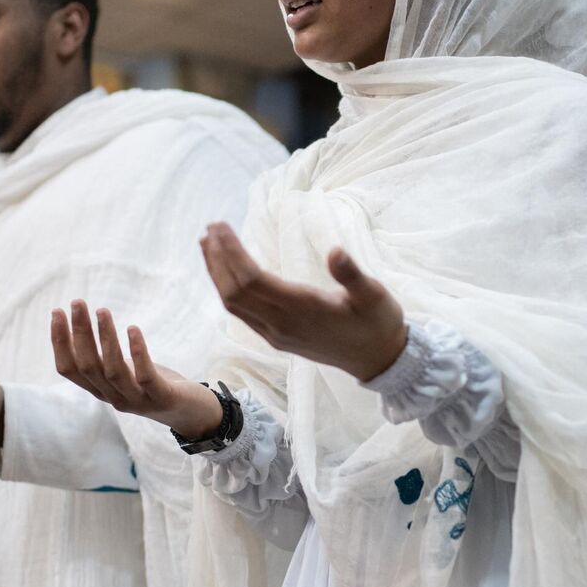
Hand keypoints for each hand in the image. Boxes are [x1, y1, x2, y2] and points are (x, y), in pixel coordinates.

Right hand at [50, 301, 223, 438]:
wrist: (191, 413)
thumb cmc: (154, 385)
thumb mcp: (124, 371)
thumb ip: (104, 358)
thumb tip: (82, 328)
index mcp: (100, 390)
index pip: (69, 369)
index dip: (60, 342)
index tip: (57, 312)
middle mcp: (113, 398)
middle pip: (88, 366)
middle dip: (80, 332)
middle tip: (78, 302)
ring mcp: (137, 400)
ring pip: (112, 370)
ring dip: (106, 338)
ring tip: (102, 310)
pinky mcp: (161, 398)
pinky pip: (145, 376)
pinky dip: (137, 352)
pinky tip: (132, 328)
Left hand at [200, 222, 407, 381]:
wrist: (379, 360)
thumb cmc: (378, 323)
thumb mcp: (374, 295)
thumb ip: (352, 274)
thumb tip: (335, 251)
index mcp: (303, 309)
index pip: (253, 280)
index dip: (232, 252)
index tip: (221, 226)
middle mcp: (282, 325)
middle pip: (235, 292)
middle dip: (218, 258)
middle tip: (211, 226)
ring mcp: (276, 334)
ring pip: (234, 304)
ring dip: (217, 273)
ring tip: (207, 243)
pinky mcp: (276, 338)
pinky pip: (242, 312)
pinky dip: (227, 288)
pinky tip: (224, 272)